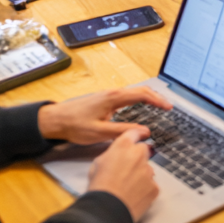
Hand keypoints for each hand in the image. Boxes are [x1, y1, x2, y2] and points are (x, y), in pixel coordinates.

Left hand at [38, 85, 171, 144]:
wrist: (55, 120)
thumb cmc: (74, 125)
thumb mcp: (100, 132)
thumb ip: (123, 132)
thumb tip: (144, 132)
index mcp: (114, 98)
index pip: (142, 95)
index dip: (158, 101)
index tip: (169, 107)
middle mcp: (113, 93)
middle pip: (141, 90)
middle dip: (156, 97)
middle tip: (168, 107)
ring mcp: (108, 95)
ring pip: (134, 92)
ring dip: (148, 97)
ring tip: (158, 106)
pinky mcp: (104, 99)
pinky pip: (127, 96)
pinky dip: (139, 99)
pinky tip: (140, 107)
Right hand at [87, 129, 158, 222]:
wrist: (107, 209)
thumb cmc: (99, 186)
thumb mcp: (98, 163)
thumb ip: (112, 154)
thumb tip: (117, 156)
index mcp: (123, 146)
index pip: (134, 133)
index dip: (137, 134)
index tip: (141, 134)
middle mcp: (139, 155)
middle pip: (143, 150)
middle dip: (137, 157)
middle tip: (127, 169)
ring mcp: (148, 171)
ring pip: (147, 169)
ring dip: (141, 174)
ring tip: (127, 187)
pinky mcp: (154, 186)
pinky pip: (151, 184)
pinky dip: (144, 189)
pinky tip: (133, 196)